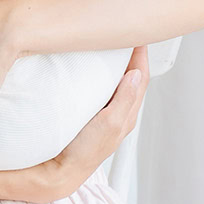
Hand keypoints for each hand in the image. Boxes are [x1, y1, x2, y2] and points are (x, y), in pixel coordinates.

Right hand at [41, 47, 148, 196]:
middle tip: (126, 33)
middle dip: (132, 55)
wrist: (61, 169)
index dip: (141, 54)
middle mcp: (120, 112)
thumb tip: (136, 74)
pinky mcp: (92, 114)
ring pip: (119, 82)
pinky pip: (104, 89)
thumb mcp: (109, 123)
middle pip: (133, 77)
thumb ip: (124, 99)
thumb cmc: (86, 150)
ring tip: (112, 45)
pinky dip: (105, 75)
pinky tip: (93, 68)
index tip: (137, 34)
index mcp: (128, 113)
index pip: (141, 77)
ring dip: (119, 64)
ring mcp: (106, 114)